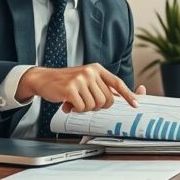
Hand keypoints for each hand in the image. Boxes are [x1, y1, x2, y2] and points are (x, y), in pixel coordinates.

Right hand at [16, 63, 140, 112]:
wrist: (43, 79)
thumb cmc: (67, 83)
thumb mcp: (86, 80)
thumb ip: (101, 87)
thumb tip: (119, 97)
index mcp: (97, 69)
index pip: (117, 83)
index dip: (128, 95)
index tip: (136, 105)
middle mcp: (91, 72)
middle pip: (107, 100)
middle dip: (97, 106)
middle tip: (85, 102)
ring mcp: (81, 79)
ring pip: (94, 106)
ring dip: (85, 108)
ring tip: (75, 101)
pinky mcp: (71, 88)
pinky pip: (82, 108)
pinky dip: (76, 109)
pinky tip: (68, 103)